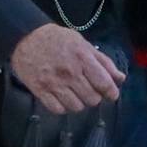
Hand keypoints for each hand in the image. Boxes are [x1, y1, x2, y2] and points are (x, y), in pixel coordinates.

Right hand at [8, 23, 124, 115]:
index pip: (104, 83)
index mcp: (82, 58)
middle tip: (89, 90)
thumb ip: (103, 61)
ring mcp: (54, 83)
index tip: (111, 94)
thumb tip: (120, 78)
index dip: (112, 93)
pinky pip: (58, 110)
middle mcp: (69, 72)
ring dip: (79, 103)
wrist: (25, 37)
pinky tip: (62, 98)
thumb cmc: (57, 39)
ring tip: (75, 94)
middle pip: (92, 99)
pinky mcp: (40, 90)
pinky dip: (63, 107)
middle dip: (94, 97)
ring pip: (76, 107)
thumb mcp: (83, 44)